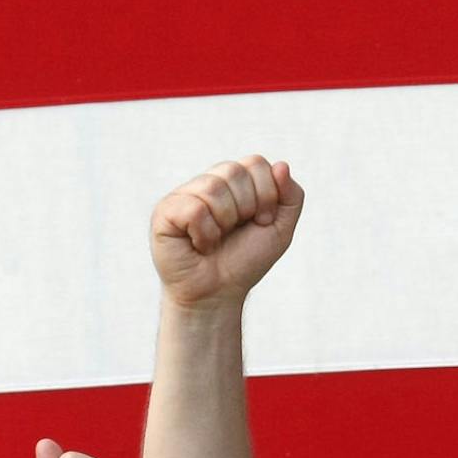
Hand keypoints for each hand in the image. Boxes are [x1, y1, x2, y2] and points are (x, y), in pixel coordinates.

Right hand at [151, 156, 303, 308]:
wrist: (217, 295)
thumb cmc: (243, 262)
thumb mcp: (280, 230)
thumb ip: (292, 196)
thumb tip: (281, 165)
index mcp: (234, 181)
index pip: (256, 163)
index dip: (266, 195)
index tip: (261, 221)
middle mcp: (208, 182)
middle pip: (235, 171)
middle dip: (245, 209)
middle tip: (235, 233)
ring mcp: (184, 195)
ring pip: (213, 188)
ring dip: (224, 223)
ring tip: (215, 240)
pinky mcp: (165, 212)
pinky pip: (193, 209)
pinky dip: (204, 234)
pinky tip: (199, 246)